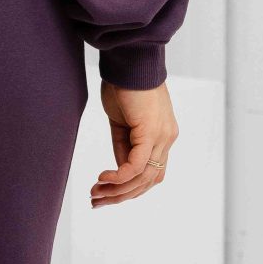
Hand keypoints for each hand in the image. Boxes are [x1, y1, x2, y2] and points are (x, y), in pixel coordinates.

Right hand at [92, 81, 177, 207]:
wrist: (130, 61)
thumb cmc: (124, 84)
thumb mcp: (122, 123)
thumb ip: (124, 147)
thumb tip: (118, 171)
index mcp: (162, 137)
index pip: (151, 175)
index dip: (129, 190)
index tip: (104, 195)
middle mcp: (167, 140)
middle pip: (147, 182)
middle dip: (120, 196)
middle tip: (96, 202)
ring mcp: (162, 137)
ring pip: (142, 178)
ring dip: (117, 191)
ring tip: (95, 194)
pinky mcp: (151, 133)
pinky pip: (136, 166)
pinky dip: (119, 177)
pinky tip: (103, 179)